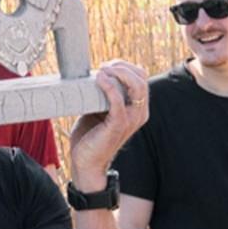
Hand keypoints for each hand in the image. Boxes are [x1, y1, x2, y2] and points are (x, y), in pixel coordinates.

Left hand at [68, 60, 148, 186]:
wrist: (86, 163)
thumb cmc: (91, 137)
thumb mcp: (98, 110)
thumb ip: (101, 96)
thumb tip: (93, 77)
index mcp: (137, 108)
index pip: (141, 78)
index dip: (126, 66)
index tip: (107, 65)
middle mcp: (139, 113)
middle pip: (141, 78)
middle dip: (122, 66)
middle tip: (104, 66)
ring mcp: (131, 119)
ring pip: (136, 86)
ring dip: (119, 73)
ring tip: (102, 70)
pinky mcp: (118, 125)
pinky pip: (118, 100)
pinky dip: (109, 87)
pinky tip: (100, 79)